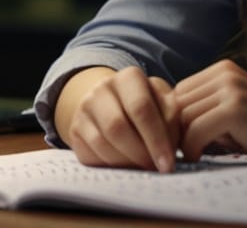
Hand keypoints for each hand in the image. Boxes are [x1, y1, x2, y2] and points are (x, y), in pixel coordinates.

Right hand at [62, 66, 180, 171]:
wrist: (116, 102)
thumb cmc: (150, 105)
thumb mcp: (165, 103)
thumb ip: (171, 119)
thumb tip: (169, 149)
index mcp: (129, 77)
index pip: (142, 108)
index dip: (156, 140)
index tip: (167, 164)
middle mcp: (102, 89)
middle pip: (117, 127)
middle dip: (139, 154)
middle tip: (155, 169)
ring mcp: (84, 109)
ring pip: (102, 143)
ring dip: (126, 163)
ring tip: (143, 169)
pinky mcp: (75, 131)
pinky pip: (90, 156)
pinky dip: (111, 166)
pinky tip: (126, 167)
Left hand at [173, 59, 246, 162]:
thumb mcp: (235, 108)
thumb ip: (207, 108)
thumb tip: (166, 124)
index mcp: (223, 69)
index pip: (178, 92)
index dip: (177, 118)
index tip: (185, 139)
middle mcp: (224, 73)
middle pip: (177, 104)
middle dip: (177, 130)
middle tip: (187, 150)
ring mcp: (230, 89)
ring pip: (183, 118)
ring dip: (185, 141)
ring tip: (197, 153)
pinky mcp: (234, 109)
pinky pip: (195, 132)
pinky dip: (193, 149)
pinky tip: (202, 156)